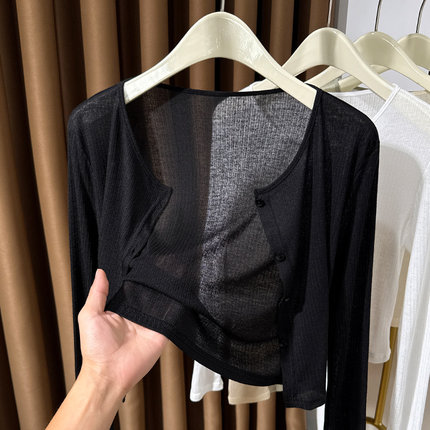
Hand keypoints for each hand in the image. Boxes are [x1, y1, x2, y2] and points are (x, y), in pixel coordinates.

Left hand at [78, 268, 167, 396]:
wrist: (109, 374)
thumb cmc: (96, 349)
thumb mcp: (90, 316)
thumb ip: (97, 294)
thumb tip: (100, 272)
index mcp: (122, 308)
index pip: (132, 287)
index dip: (137, 275)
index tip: (143, 259)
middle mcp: (138, 313)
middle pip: (149, 293)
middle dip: (154, 281)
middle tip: (163, 262)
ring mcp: (151, 322)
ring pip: (162, 302)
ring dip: (167, 293)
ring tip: (174, 275)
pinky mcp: (162, 332)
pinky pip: (172, 317)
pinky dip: (176, 308)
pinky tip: (179, 295)